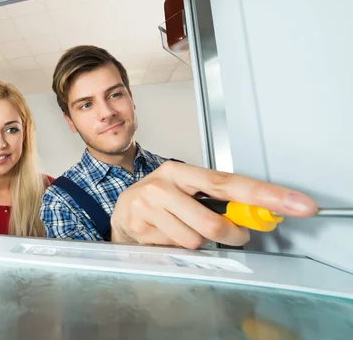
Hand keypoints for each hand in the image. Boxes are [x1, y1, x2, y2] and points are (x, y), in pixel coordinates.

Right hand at [110, 161, 317, 247]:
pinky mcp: (139, 226)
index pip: (229, 183)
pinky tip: (165, 234)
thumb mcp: (188, 191)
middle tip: (234, 235)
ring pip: (194, 240)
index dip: (265, 195)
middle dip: (231, 236)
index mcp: (181, 171)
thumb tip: (256, 215)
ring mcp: (148, 205)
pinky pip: (175, 248)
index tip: (296, 204)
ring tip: (182, 229)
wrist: (123, 211)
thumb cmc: (161, 200)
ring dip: (198, 242)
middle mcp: (163, 184)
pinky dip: (177, 247)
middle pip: (212, 223)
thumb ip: (218, 200)